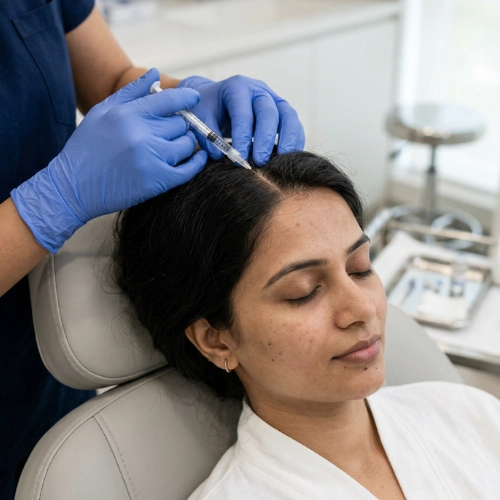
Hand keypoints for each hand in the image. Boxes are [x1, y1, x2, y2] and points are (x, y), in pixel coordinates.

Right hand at [11, 68, 206, 252]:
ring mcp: (151, 158)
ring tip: (173, 146)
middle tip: (171, 131)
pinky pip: (189, 170)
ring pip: (186, 144)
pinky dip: (196, 164)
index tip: (193, 98)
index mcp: (129, 114)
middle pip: (180, 123)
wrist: (73, 186)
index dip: (186, 97)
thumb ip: (131, 92)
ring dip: (184, 144)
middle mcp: (142, 134)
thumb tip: (155, 73)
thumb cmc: (87, 148)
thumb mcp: (103, 112)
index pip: (170, 99)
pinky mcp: (157, 182)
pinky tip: (195, 159)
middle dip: (179, 125)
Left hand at [179, 75, 304, 165]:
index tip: (238, 158)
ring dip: (287, 140)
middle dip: (265, 139)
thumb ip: (207, 136)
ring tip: (280, 162)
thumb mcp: (200, 118)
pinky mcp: (283, 112)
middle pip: (268, 112)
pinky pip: (294, 125)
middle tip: (260, 162)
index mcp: (237, 87)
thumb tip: (219, 155)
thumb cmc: (208, 110)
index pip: (242, 111)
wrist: (217, 101)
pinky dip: (295, 141)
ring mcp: (274, 99)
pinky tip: (288, 158)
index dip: (242, 136)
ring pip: (288, 116)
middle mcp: (259, 90)